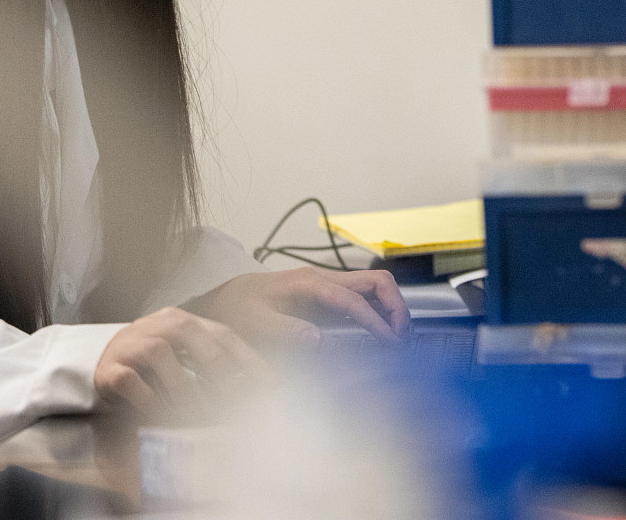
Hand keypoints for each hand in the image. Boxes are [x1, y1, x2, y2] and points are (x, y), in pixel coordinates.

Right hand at [93, 306, 265, 414]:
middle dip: (217, 369)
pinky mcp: (110, 367)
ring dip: (182, 386)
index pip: (222, 334)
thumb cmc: (154, 365)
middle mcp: (159, 325)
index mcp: (184, 321)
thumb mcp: (187, 359)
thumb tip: (258, 389)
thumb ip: (215, 366)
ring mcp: (133, 343)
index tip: (267, 384)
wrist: (103, 363)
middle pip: (192, 336)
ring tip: (196, 413)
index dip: (246, 358)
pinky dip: (149, 399)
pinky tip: (161, 414)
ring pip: (161, 354)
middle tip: (233, 400)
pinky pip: (131, 379)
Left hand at [186, 268, 409, 346]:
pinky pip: (362, 300)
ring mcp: (327, 287)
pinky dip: (378, 315)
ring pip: (373, 288)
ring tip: (396, 341)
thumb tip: (320, 340)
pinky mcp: (327, 298)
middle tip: (402, 340)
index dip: (376, 322)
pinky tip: (379, 339)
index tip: (390, 345)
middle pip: (376, 281)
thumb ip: (285, 330)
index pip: (353, 300)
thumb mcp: (255, 323)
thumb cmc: (237, 310)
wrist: (224, 300)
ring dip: (391, 310)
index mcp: (309, 283)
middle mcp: (323, 279)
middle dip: (396, 308)